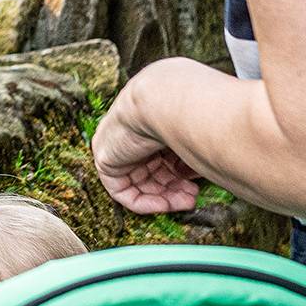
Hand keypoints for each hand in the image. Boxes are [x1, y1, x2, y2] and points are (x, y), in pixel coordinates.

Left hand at [93, 95, 200, 215]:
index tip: (199, 183)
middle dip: (176, 187)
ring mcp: (117, 147)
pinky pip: (123, 191)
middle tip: (194, 195)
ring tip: (188, 200)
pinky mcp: (106, 160)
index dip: (183, 174)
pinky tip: (167, 204)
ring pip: (141, 183)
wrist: (162, 101)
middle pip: (153, 170)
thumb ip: (192, 153)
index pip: (164, 156)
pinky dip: (146, 202)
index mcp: (151, 122)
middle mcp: (132, 134)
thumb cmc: (184, 109)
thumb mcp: (191, 133)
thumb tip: (196, 173)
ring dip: (166, 197)